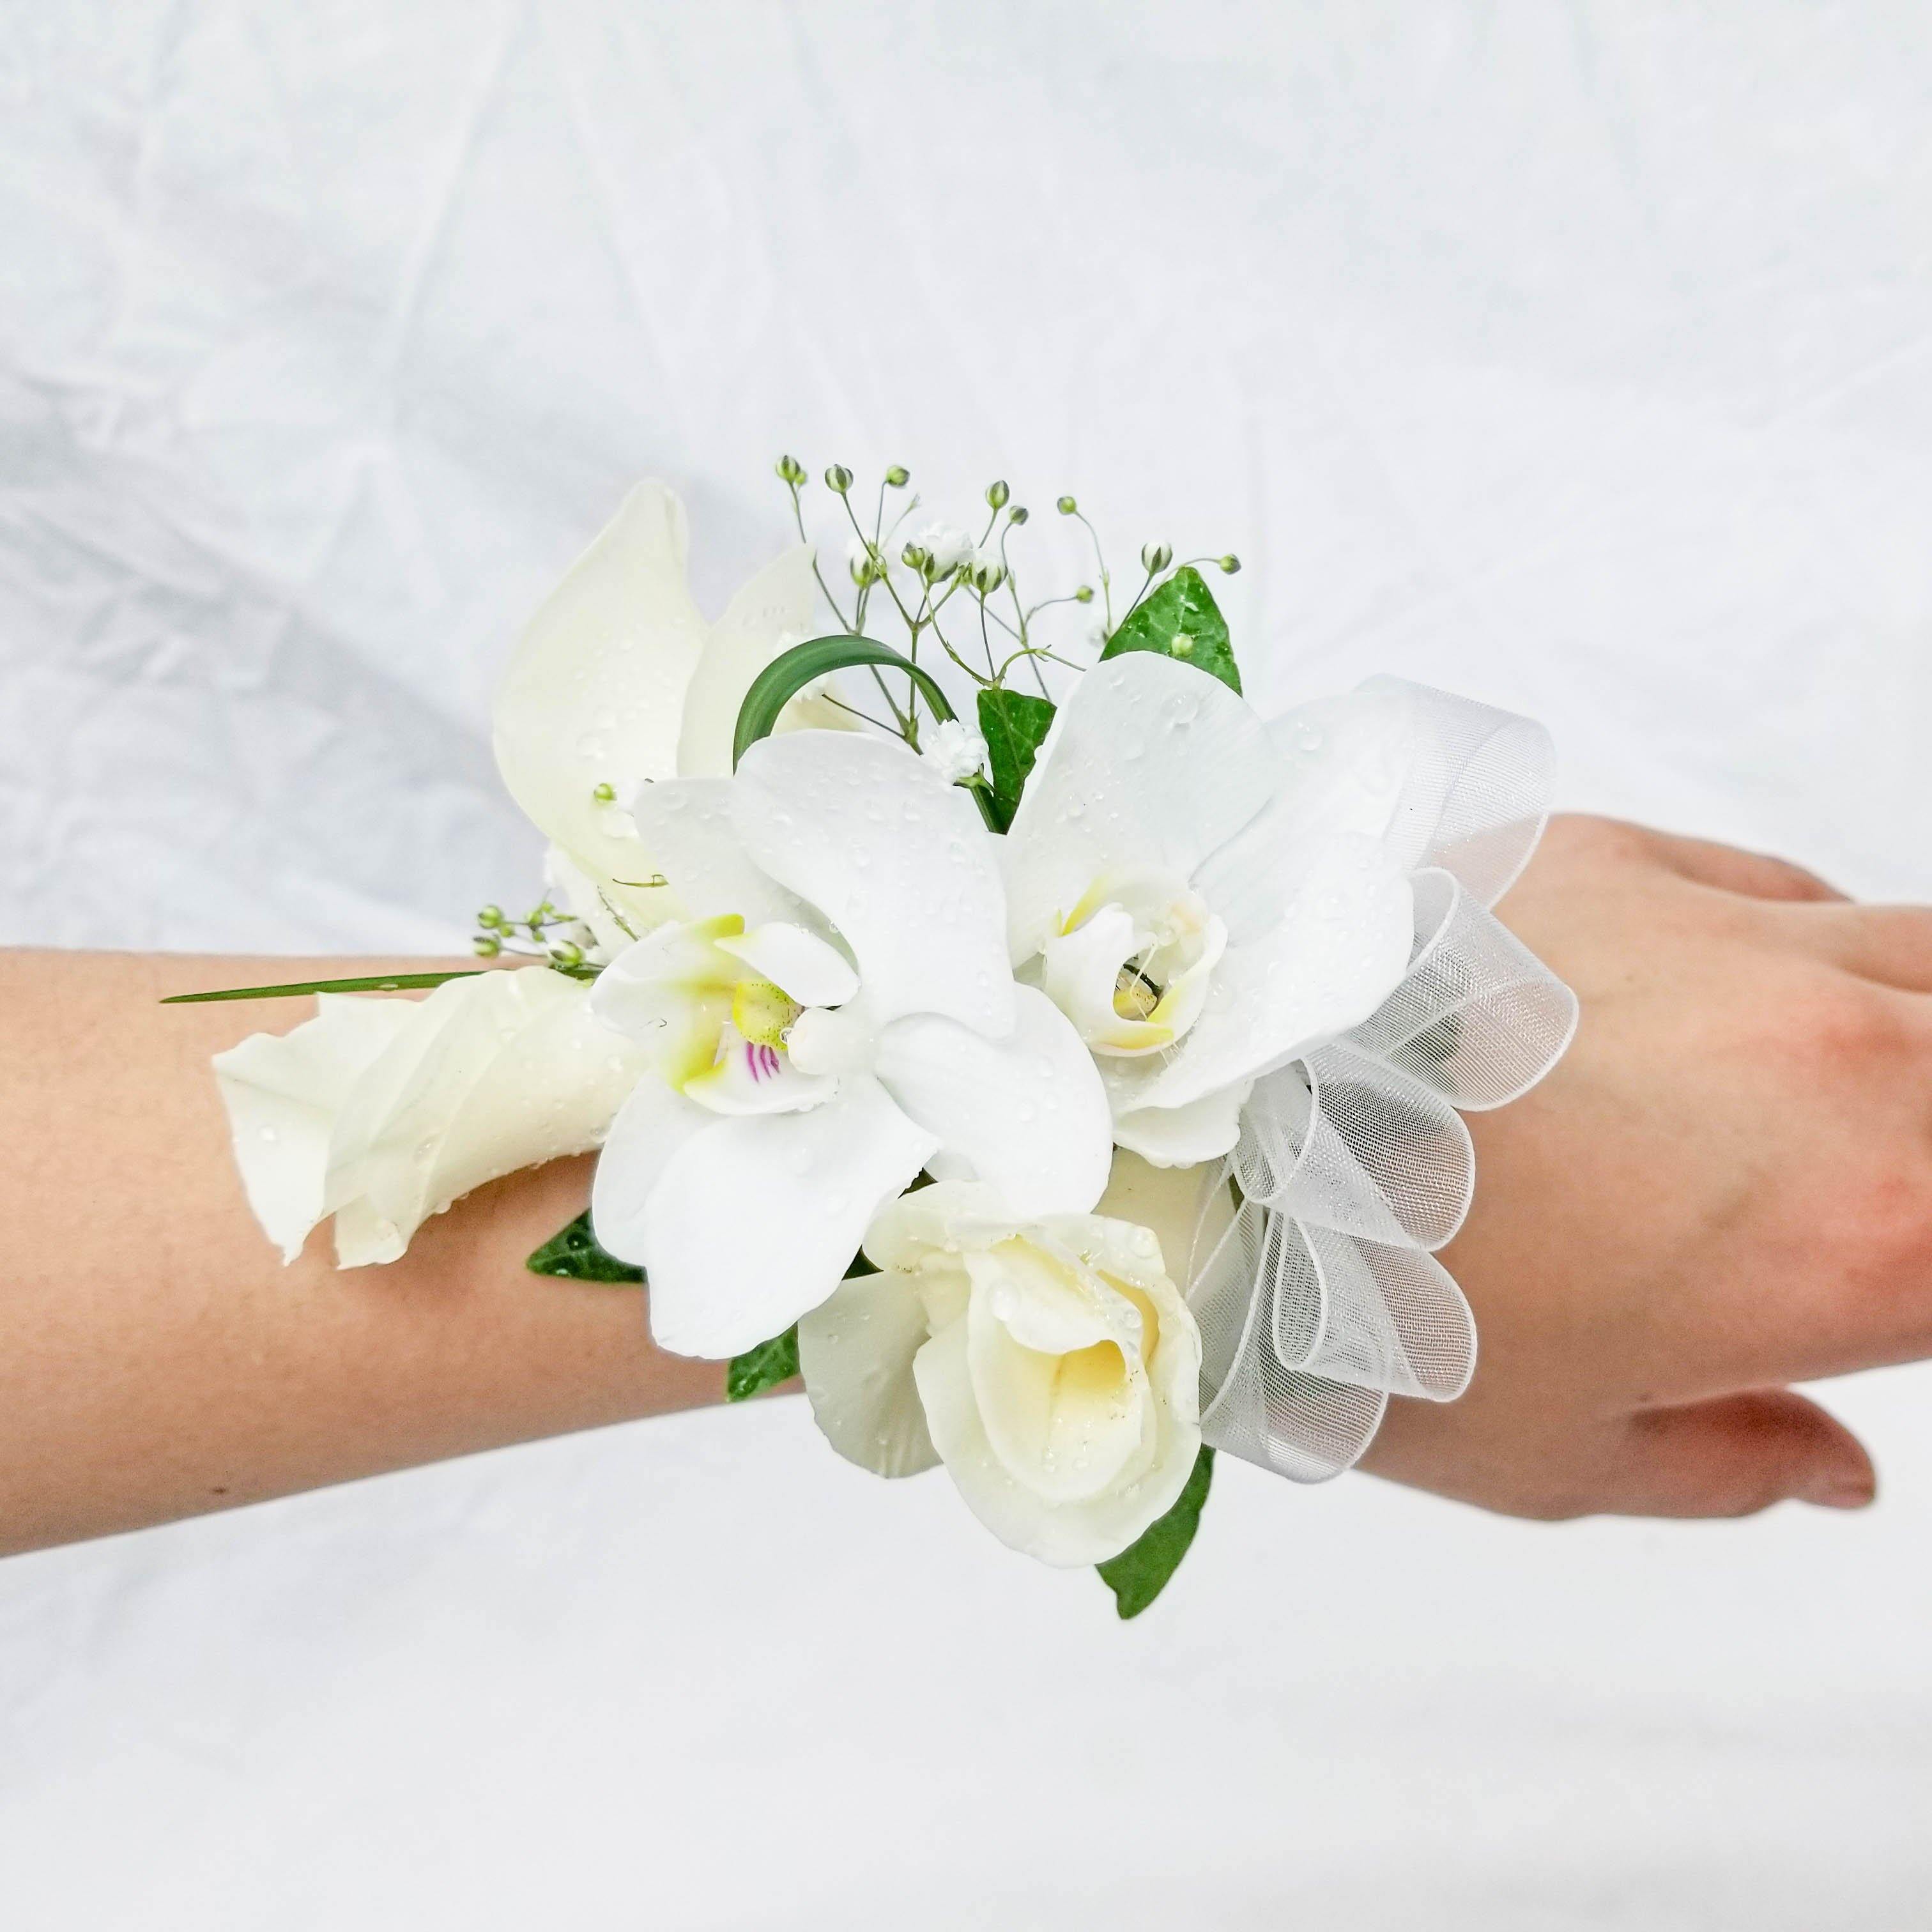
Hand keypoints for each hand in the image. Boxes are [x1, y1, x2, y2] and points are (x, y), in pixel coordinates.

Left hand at [1361, 814, 1931, 1518]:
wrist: (1188, 1124)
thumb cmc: (1351, 1301)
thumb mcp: (1556, 1450)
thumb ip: (1734, 1460)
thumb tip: (1832, 1463)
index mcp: (1860, 1232)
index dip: (1926, 1279)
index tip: (1872, 1294)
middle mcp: (1834, 1059)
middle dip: (1923, 1156)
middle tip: (1841, 1201)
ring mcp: (1729, 934)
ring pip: (1925, 956)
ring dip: (1901, 1042)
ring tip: (1807, 1108)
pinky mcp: (1617, 852)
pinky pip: (1778, 886)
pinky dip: (1792, 953)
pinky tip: (1719, 1010)